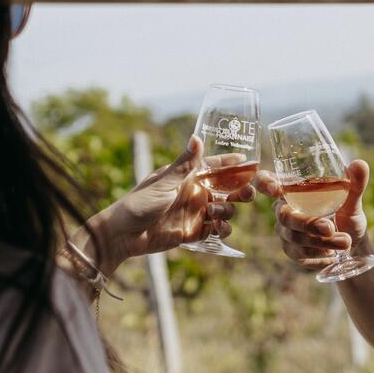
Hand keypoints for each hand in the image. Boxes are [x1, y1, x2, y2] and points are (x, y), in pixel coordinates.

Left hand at [87, 136, 255, 273]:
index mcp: (187, 177)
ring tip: (215, 211)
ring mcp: (195, 213)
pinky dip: (222, 229)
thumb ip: (184, 164)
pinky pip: (217, 230)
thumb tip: (197, 137)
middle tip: (246, 193)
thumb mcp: (164, 182)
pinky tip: (217, 228)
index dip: (232, 164)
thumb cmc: (139, 203)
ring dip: (227, 210)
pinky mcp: (194, 232)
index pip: (215, 167)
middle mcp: (195, 193)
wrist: (123, 235)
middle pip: (227, 189)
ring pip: (225, 210)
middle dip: (240, 190)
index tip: (250, 162)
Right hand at [253, 159, 370, 269]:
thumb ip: (355, 183)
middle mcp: (284, 209)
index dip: (264, 183)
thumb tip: (359, 164)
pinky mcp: (292, 250)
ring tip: (345, 241)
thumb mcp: (352, 198)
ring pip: (295, 236)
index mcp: (292, 189)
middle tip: (330, 227)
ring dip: (321, 240)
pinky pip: (300, 253)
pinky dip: (320, 253)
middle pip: (284, 216)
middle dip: (307, 223)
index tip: (275, 189)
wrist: (353, 241)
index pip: (266, 180)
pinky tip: (334, 254)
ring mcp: (286, 231)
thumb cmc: (346, 212)